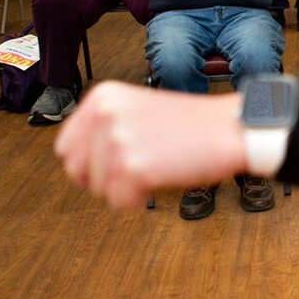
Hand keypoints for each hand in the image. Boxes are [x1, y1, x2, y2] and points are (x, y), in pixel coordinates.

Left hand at [58, 82, 247, 208]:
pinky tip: (160, 177)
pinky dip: (138, 198)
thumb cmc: (193, 124)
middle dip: (103, 178)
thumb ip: (104, 127)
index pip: (66, 146)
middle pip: (76, 171)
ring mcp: (117, 141)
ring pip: (98, 189)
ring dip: (125, 187)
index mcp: (103, 97)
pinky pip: (118, 201)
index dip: (88, 162)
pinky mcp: (132, 168)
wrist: (232, 129)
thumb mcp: (137, 110)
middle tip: (137, 167)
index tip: (112, 162)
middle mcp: (105, 115)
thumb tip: (76, 160)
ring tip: (156, 165)